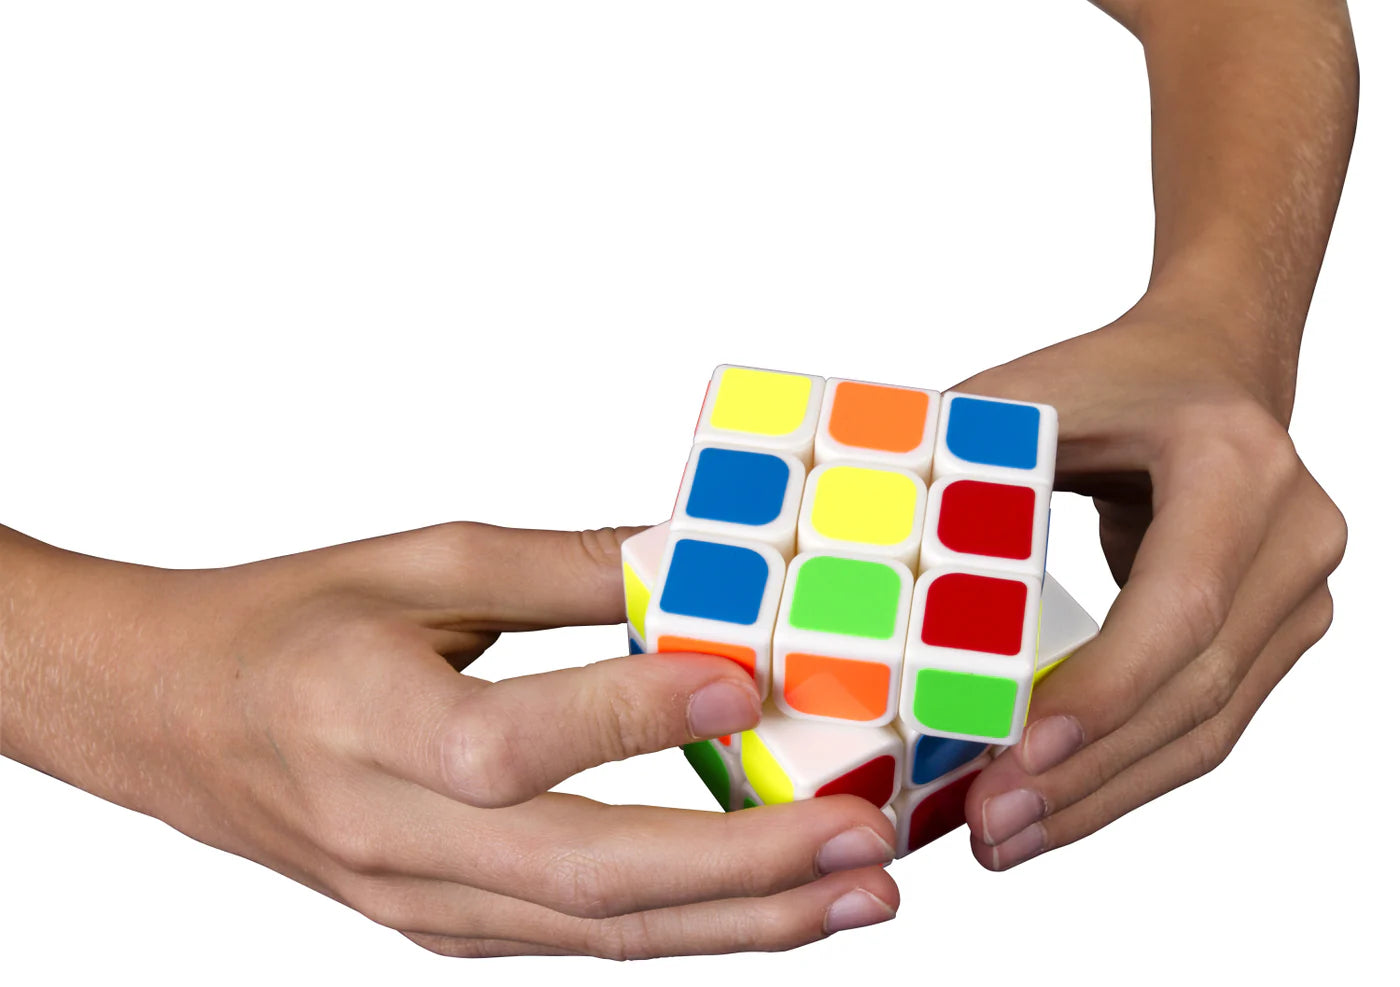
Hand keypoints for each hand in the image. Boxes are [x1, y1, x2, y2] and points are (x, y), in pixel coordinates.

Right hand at [0, 522, 897, 956]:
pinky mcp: (439, 927)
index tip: (750, 683)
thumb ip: (558, 566)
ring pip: (595, 932)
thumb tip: (690, 560)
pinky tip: (765, 908)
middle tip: (866, 840)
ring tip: (856, 895)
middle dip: (743, 867)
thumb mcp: (414, 561)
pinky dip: (680, 927)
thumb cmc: (286, 627)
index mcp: (364, 721)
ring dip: (740, 920)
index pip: (516, 743)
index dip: (637, 717)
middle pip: (584, 874)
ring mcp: (416, 902)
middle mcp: (391, 835)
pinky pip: (574, 941)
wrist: (169, 719)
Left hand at [954, 308, 1345, 868]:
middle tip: (992, 826)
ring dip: (1105, 795)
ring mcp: (1298, 592)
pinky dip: (1128, 773)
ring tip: (1009, 839)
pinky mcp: (1279, 633)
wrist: (1211, 365)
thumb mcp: (1025, 395)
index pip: (1180, 603)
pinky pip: (1208, 723)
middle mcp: (1291, 534)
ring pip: (1209, 728)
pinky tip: (1057, 808)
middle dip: (1087, 772)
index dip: (1104, 689)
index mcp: (1233, 464)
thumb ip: (949, 455)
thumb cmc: (1112, 378)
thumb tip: (848, 539)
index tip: (1018, 756)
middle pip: (1196, 689)